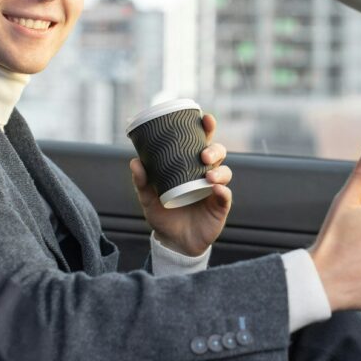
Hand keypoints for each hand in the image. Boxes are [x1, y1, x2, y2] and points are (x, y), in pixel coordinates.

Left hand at [130, 113, 231, 255]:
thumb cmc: (163, 215)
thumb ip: (142, 182)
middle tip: (203, 155)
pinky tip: (215, 189)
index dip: (207, 128)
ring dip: (219, 170)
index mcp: (191, 166)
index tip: (205, 118)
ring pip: (225, 172)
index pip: (202, 142)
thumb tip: (135, 162)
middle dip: (214, 149)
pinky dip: (222, 190)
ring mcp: (215, 190)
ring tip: (208, 175)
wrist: (173, 242)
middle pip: (218, 153)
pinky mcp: (220, 207)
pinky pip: (226, 195)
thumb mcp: (148, 198)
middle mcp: (206, 174)